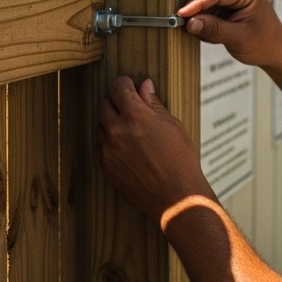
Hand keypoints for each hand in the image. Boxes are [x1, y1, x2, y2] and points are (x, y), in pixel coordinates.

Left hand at [98, 76, 211, 220]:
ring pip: (101, 126)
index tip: (129, 85)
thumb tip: (144, 86)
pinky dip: (111, 142)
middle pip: (104, 104)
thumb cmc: (180, 159)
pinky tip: (128, 148)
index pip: (118, 88)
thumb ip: (153, 104)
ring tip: (131, 130)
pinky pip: (102, 146)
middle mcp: (117, 131)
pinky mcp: (106, 167)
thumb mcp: (172, 126)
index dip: (124, 83)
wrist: (176, 197)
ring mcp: (108, 151)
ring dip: (112, 123)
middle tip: (130, 106)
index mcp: (136, 117)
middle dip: (116, 101)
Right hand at [178, 0, 281, 68]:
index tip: (179, 15)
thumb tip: (190, 23)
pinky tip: (210, 35)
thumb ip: (213, 29)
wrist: (277, 51)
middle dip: (194, 8)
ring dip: (199, 15)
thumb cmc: (264, 45)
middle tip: (182, 25)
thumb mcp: (238, 39)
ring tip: (203, 35)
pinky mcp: (229, 4)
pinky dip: (205, 20)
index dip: (195, 3)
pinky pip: (209, 8)